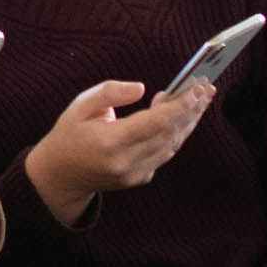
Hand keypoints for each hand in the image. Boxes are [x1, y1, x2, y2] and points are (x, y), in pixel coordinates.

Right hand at [23, 79, 214, 225]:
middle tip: (207, 88)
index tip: (197, 88)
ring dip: (188, 122)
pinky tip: (181, 117)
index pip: (156, 122)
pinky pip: (164, 154)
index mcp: (110, 141)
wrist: (59, 176)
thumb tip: (142, 88)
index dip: (180, 105)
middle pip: (170, 133)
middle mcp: (126, 161)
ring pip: (172, 145)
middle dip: (192, 110)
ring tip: (201, 100)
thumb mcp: (80, 106)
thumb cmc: (68, 134)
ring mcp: (134, 173)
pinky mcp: (138, 178)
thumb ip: (111, 92)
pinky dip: (176, 135)